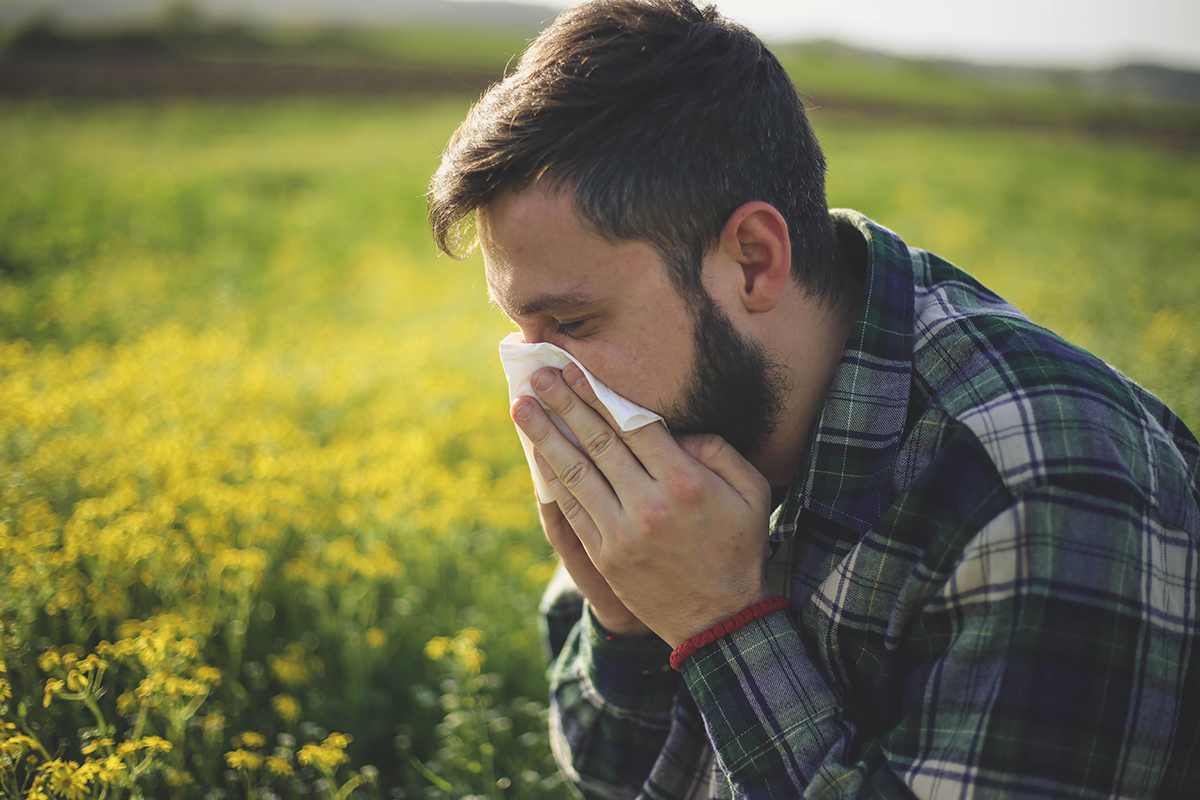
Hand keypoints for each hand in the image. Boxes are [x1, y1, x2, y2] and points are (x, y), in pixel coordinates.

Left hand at [513, 363, 772, 647]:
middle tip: (538, 376)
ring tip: (522, 409)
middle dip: (564, 404)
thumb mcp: (752, 492)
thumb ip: (718, 450)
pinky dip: (551, 480)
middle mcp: (650, 505)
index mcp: (685, 482)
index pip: (632, 426)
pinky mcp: (606, 556)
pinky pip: (572, 510)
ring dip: (545, 437)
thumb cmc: (739, 547)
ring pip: (575, 473)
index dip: (598, 394)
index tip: (574, 370)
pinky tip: (537, 456)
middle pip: (598, 443)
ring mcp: (622, 533)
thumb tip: (675, 431)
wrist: (720, 620)